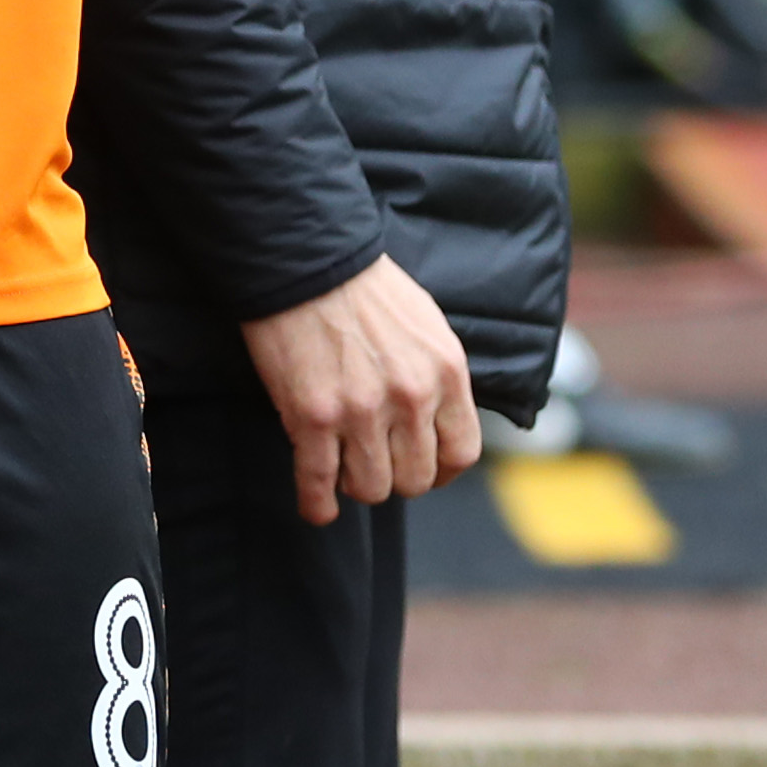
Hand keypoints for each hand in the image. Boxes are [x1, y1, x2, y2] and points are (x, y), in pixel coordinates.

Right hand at [237, 255, 481, 528]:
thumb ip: (438, 377)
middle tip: (372, 460)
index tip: (422, 468)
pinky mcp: (312, 418)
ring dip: (354, 485)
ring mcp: (361, 412)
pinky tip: (316, 506)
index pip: (460, 454)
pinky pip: (318, 483)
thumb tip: (437, 422)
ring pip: (370, 488)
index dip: (440, 471)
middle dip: (393, 477)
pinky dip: (316, 504)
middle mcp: (410, 398)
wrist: (306, 260)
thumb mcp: (428, 325)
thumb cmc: (364, 287)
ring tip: (341, 468)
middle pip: (414, 479)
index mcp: (445, 373)